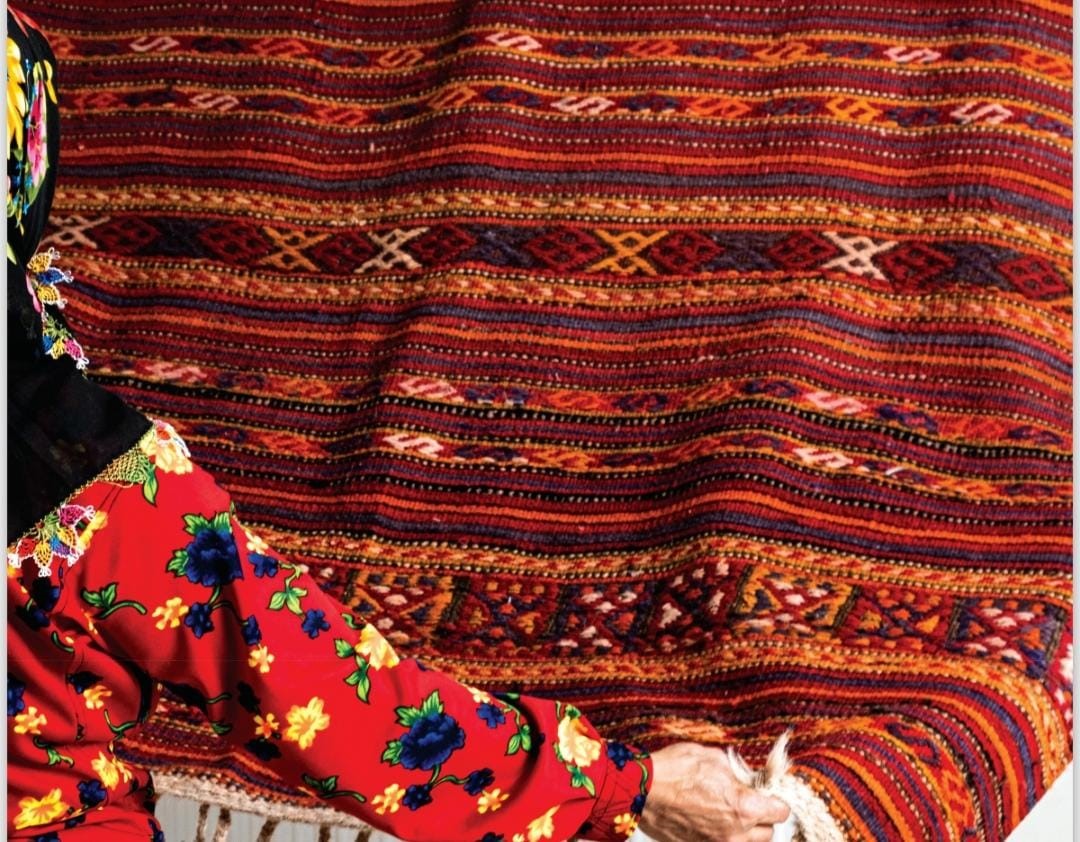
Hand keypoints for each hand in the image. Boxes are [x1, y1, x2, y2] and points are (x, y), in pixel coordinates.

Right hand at [639, 742, 790, 841]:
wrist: (642, 790)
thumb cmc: (675, 769)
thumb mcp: (713, 758)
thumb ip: (738, 773)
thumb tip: (747, 780)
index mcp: (744, 807)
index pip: (780, 812)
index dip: (775, 800)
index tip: (767, 794)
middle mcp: (735, 833)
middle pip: (768, 833)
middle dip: (762, 817)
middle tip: (749, 802)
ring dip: (746, 831)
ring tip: (730, 813)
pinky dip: (724, 835)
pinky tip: (712, 820)